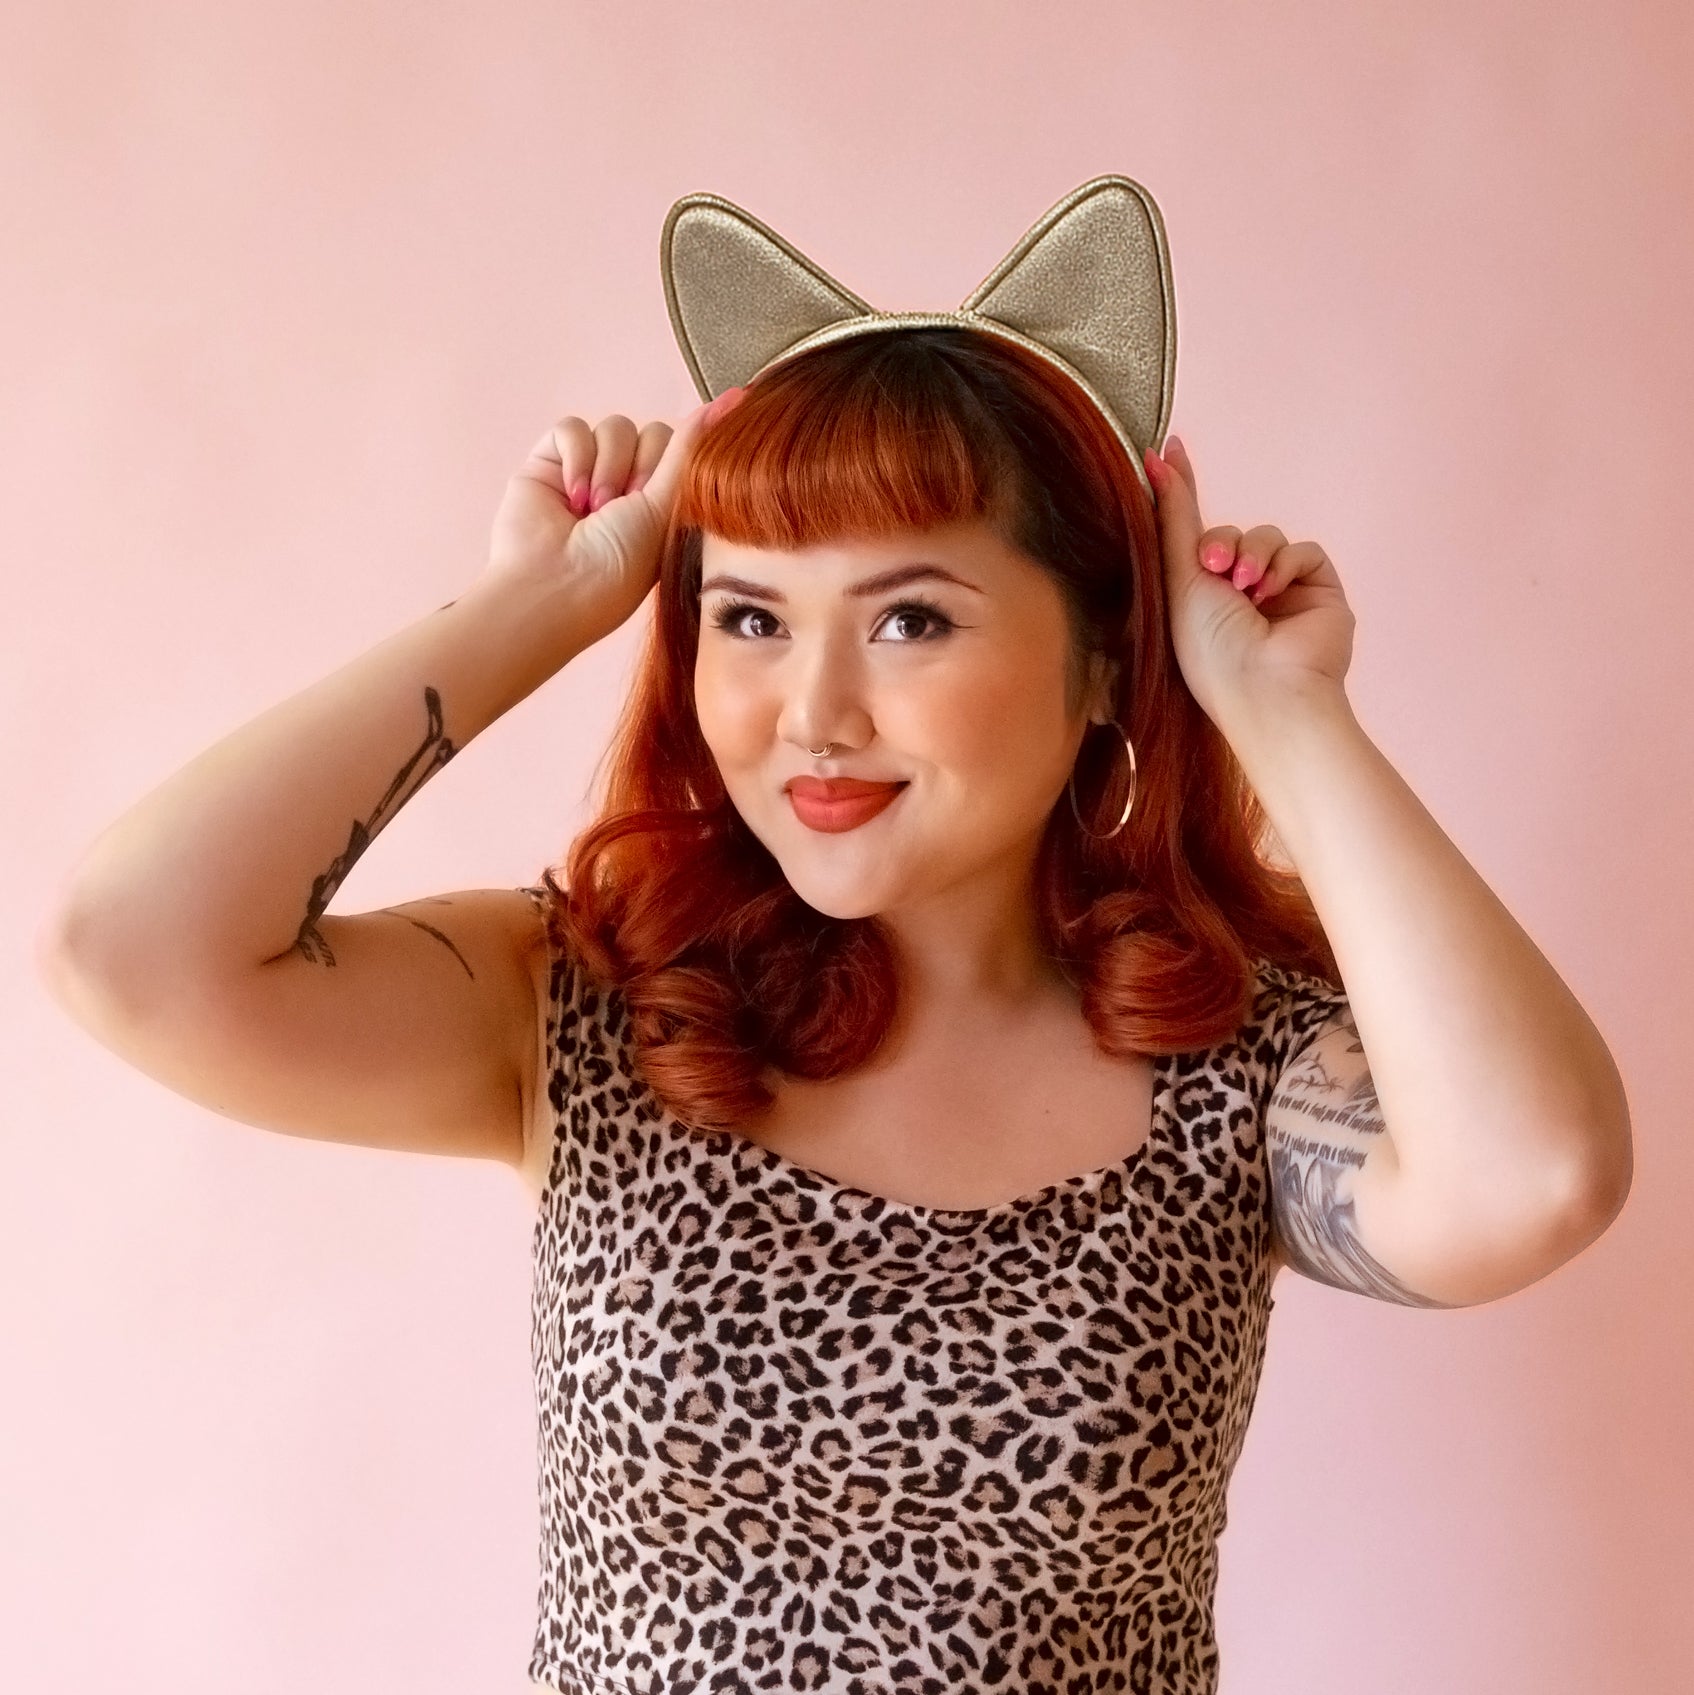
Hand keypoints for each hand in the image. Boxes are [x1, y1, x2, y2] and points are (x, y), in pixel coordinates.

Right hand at [483, 387, 748, 647]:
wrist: (553, 586)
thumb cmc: (616, 566)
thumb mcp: (665, 509)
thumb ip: (689, 451)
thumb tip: (730, 402)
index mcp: (660, 505)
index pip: (681, 450)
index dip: (674, 462)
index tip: (663, 491)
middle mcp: (627, 488)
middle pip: (651, 433)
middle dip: (640, 469)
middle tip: (624, 508)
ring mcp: (588, 473)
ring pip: (614, 427)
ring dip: (608, 469)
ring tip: (593, 510)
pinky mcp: (550, 464)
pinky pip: (572, 428)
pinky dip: (575, 458)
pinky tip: (570, 496)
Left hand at [1144, 435, 1354, 725]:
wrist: (1266, 688)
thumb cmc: (1211, 650)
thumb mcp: (1179, 578)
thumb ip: (1174, 516)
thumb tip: (1155, 459)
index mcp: (1199, 601)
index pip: (1192, 537)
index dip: (1182, 493)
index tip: (1168, 449)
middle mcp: (1238, 596)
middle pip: (1230, 532)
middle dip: (1221, 542)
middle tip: (1214, 567)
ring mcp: (1281, 594)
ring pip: (1266, 536)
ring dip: (1253, 553)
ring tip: (1245, 587)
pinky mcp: (1318, 592)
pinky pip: (1302, 550)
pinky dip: (1284, 564)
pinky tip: (1272, 591)